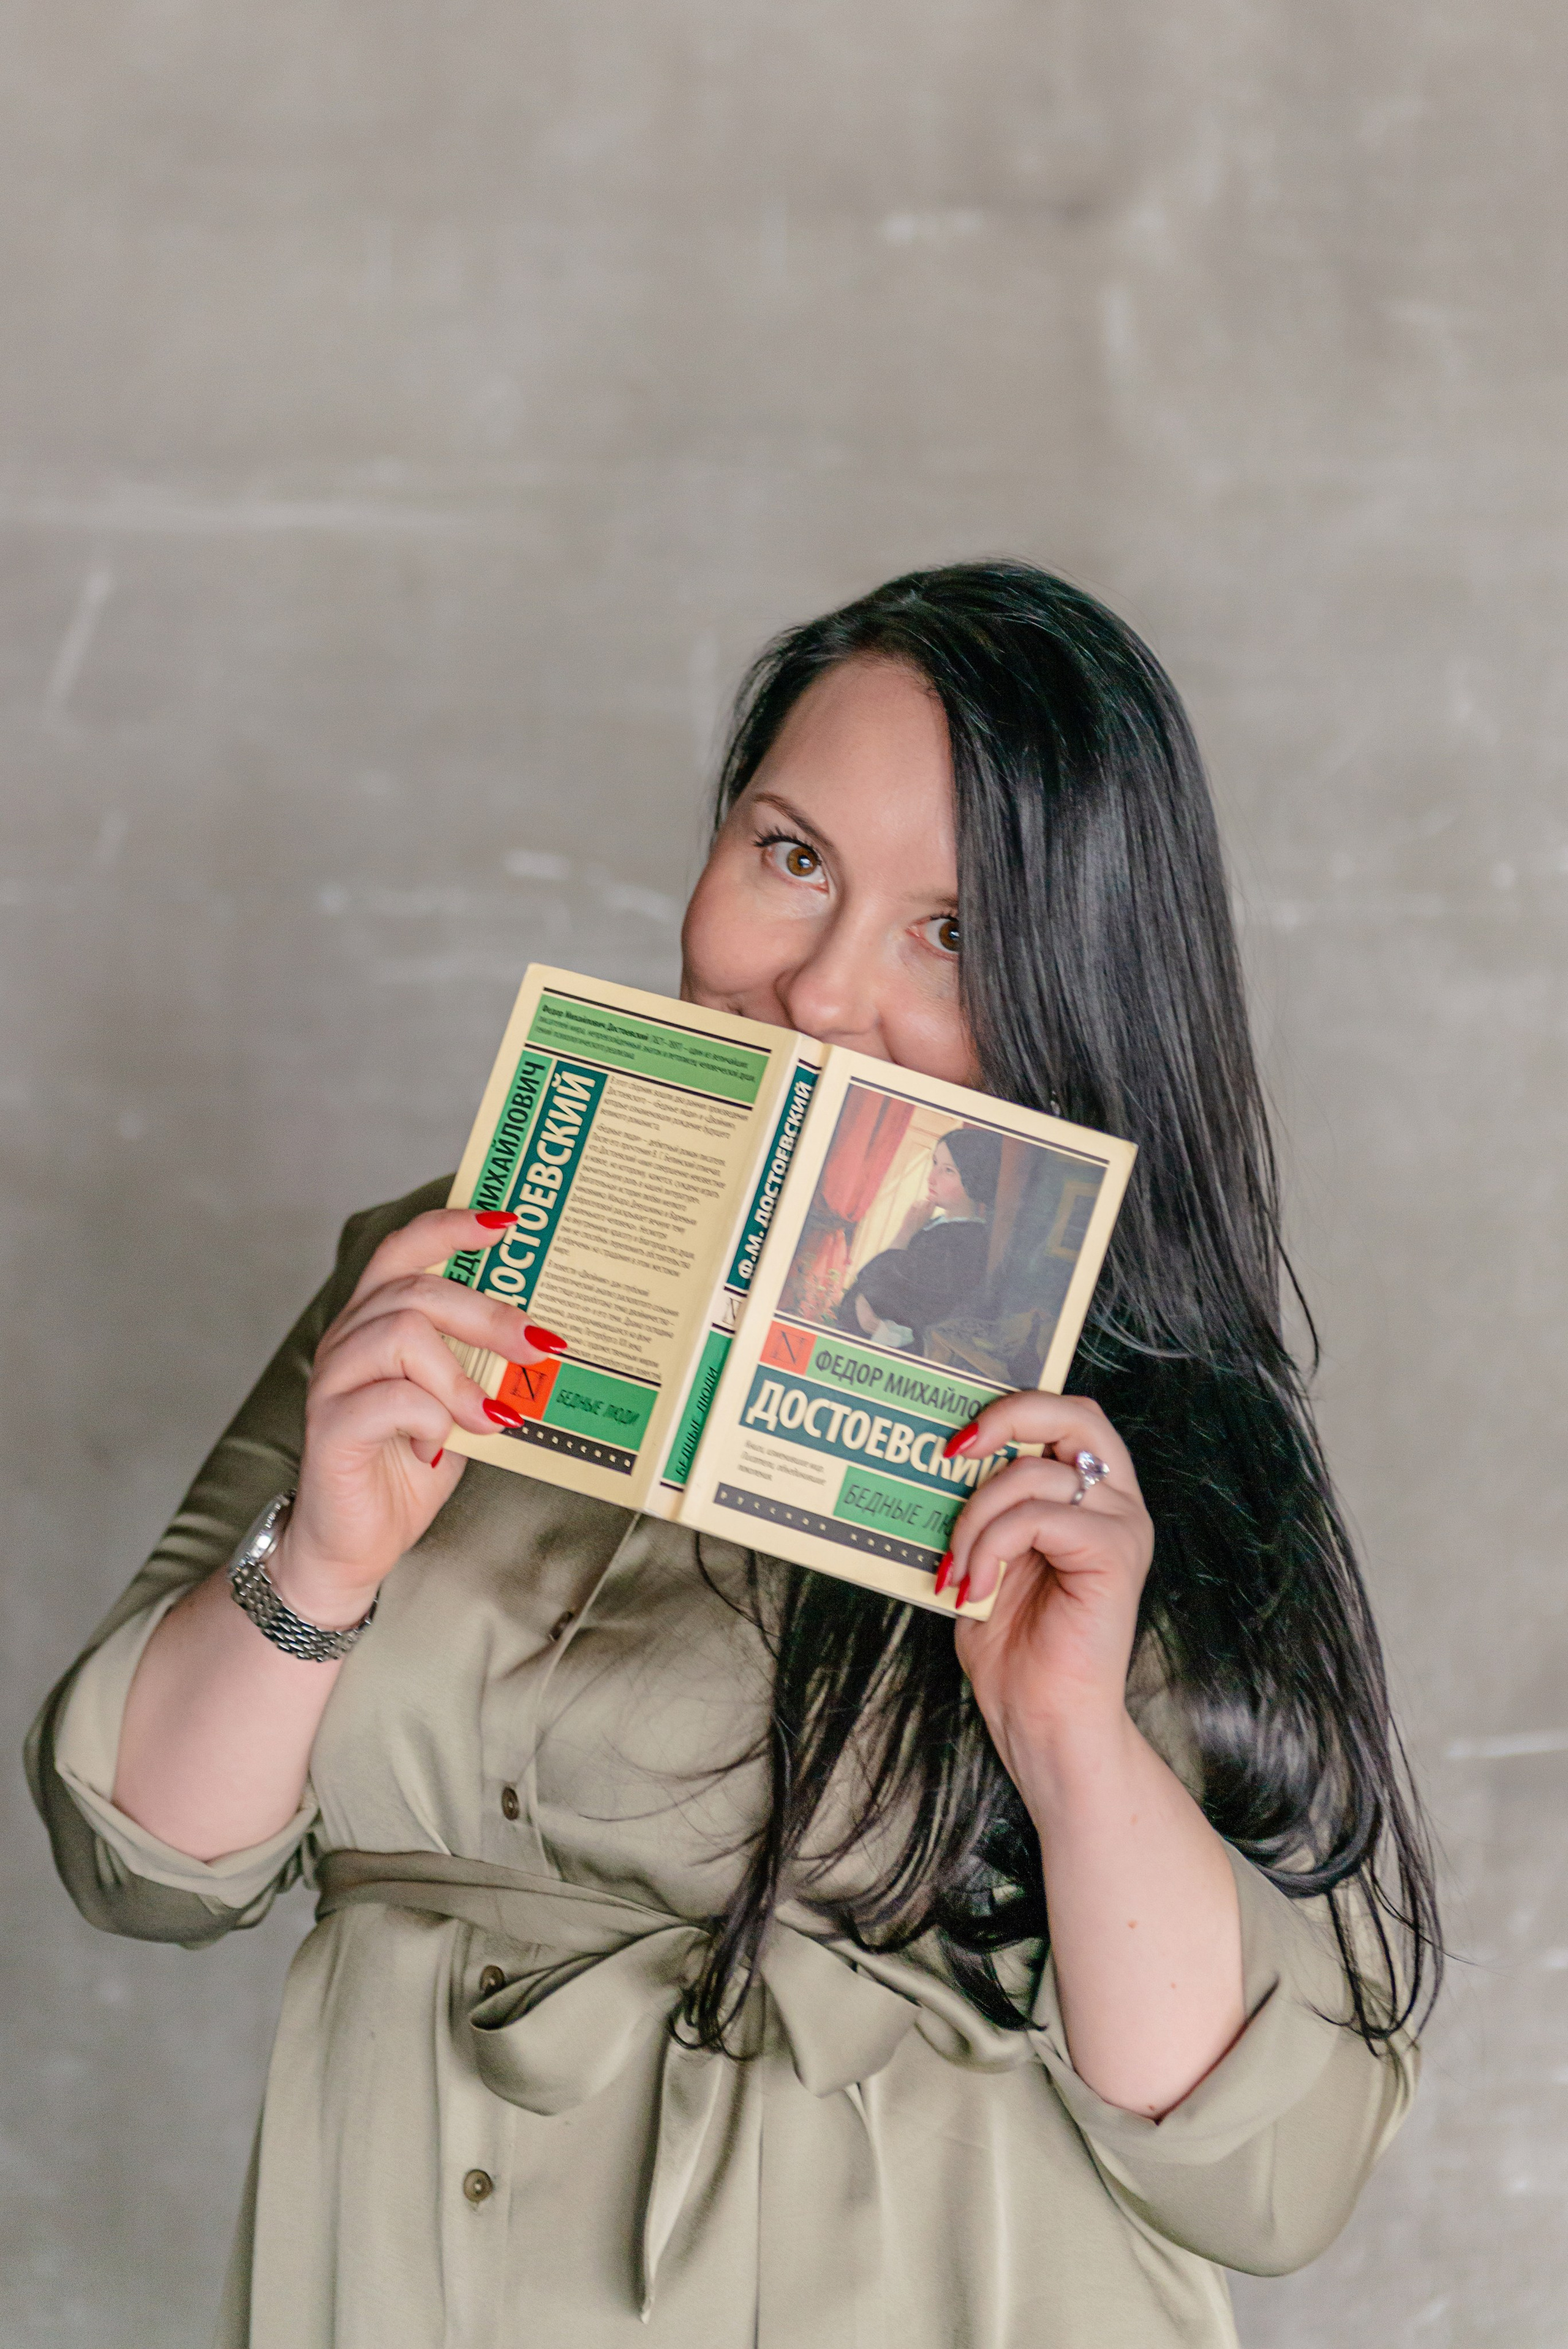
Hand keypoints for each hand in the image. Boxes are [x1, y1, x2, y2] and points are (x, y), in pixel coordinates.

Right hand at [272, 1208, 565, 1627]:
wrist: (356, 1546)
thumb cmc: (408, 1468)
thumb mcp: (459, 1407)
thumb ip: (482, 1368)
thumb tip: (546, 1341)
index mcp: (376, 1322)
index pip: (405, 1250)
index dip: (451, 1227)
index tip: (508, 1224)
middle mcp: (348, 1339)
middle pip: (417, 1292)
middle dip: (488, 1314)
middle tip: (540, 1345)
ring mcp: (334, 1381)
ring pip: (401, 1336)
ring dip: (460, 1377)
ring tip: (490, 1418)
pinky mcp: (330, 1426)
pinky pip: (390, 1399)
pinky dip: (431, 1418)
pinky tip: (439, 1446)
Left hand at [944, 1395, 1152, 1790]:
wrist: (1042, 1718)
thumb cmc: (1014, 1646)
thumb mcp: (987, 1557)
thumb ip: (985, 1508)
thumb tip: (941, 1460)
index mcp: (1091, 1496)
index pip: (1066, 1415)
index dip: (1012, 1409)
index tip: (954, 1440)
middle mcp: (1116, 1502)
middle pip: (1075, 1413)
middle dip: (1010, 1416)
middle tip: (956, 1449)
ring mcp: (1121, 1526)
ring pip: (1036, 1473)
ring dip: (977, 1515)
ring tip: (957, 1567)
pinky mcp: (1114, 1555)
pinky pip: (1040, 1517)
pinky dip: (994, 1544)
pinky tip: (975, 1585)